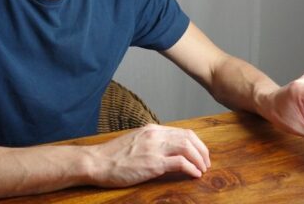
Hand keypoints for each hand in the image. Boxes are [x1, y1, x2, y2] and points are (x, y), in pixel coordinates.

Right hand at [86, 124, 210, 187]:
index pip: (183, 132)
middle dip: (203, 151)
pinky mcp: (153, 163)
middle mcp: (156, 135)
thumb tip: (167, 151)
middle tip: (206, 163)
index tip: (201, 154)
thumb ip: (151, 143)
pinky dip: (191, 168)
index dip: (197, 143)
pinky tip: (195, 174)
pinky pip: (180, 162)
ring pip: (188, 148)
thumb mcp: (135, 142)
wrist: (96, 162)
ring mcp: (155, 148)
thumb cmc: (112, 156)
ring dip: (200, 160)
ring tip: (203, 170)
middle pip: (189, 138)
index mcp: (152, 129)